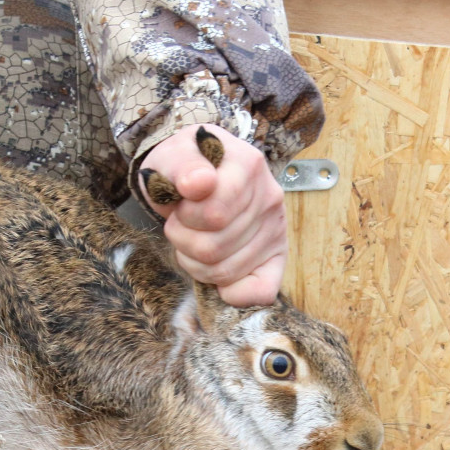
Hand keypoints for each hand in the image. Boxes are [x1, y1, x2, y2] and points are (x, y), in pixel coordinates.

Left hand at [141, 124, 286, 306]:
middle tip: (181, 225)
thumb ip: (181, 165)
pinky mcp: (277, 255)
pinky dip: (233, 292)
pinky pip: (262, 290)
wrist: (198, 172)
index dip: (185, 217)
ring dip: (195, 263)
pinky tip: (217, 276)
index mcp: (247, 165)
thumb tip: (197, 183)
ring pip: (225, 271)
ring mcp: (276, 228)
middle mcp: (269, 196)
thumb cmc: (184, 168)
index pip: (214, 213)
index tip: (180, 204)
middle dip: (183, 240)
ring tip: (192, 240)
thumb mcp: (172, 156)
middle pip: (214, 247)